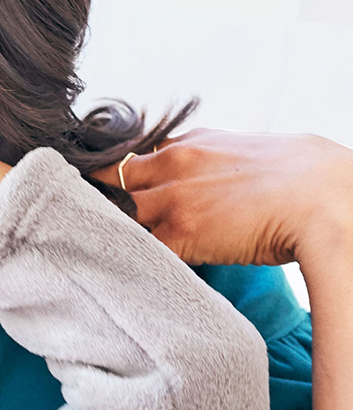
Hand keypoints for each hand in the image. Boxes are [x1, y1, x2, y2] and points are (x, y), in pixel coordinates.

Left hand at [94, 129, 352, 269]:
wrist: (325, 200)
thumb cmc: (303, 179)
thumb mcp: (249, 154)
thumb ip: (216, 164)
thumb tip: (211, 186)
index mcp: (194, 141)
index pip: (134, 155)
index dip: (116, 176)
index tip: (104, 192)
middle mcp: (176, 161)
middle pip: (111, 178)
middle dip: (96, 199)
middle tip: (83, 222)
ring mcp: (174, 197)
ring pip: (116, 213)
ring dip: (107, 231)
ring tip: (94, 249)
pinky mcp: (180, 233)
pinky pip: (136, 248)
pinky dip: (125, 257)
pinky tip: (116, 268)